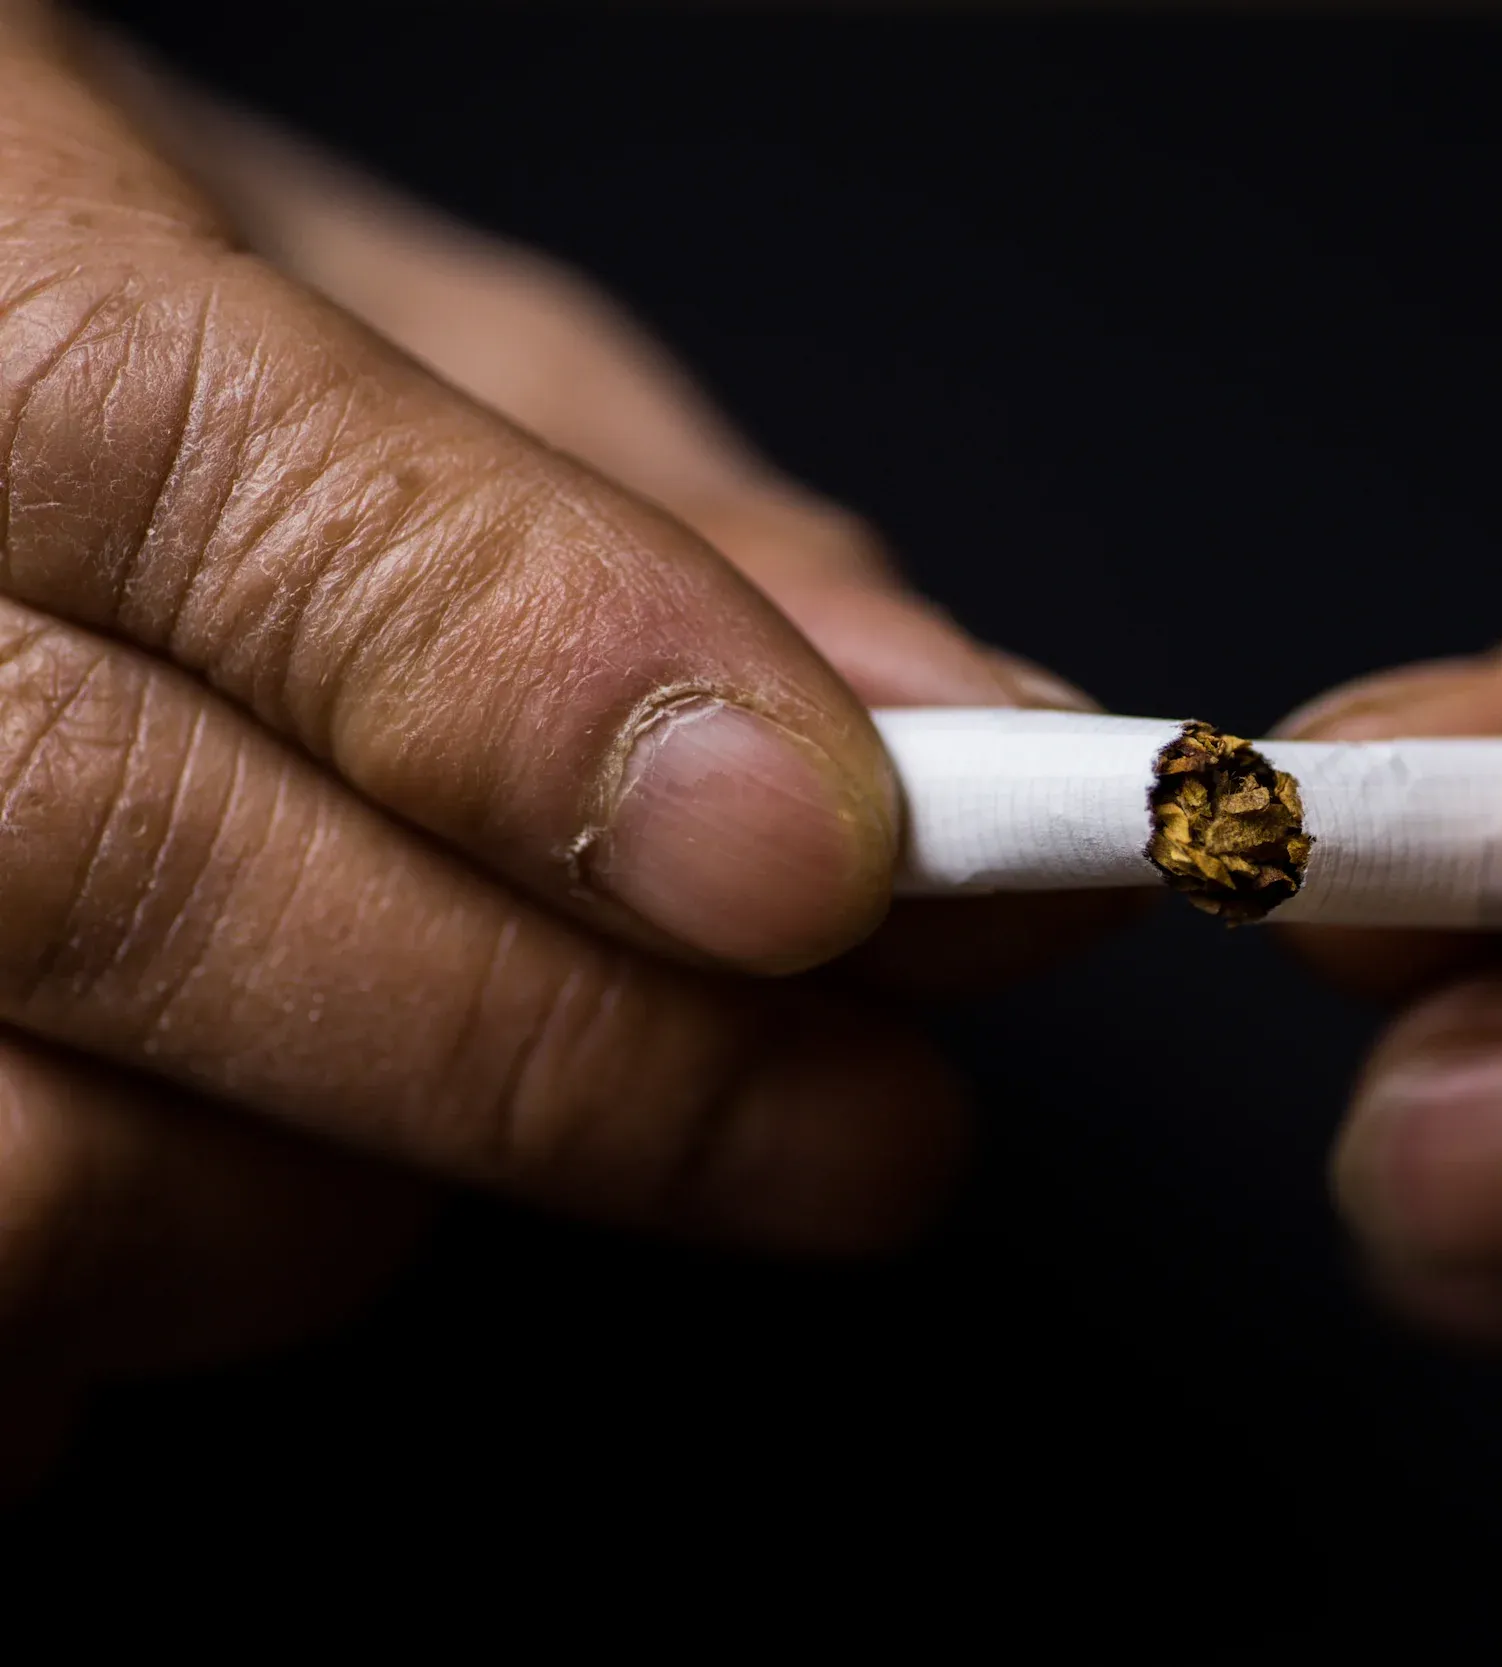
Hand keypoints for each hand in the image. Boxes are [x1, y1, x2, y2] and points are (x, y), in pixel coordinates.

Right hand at [0, 8, 1099, 1493]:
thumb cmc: (83, 339)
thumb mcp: (349, 318)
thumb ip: (627, 504)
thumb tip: (951, 716)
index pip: (180, 461)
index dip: (529, 681)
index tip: (825, 853)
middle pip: (101, 859)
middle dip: (562, 1042)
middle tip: (866, 1125)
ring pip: (24, 1171)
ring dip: (317, 1204)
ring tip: (417, 1098)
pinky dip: (119, 1323)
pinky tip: (177, 1167)